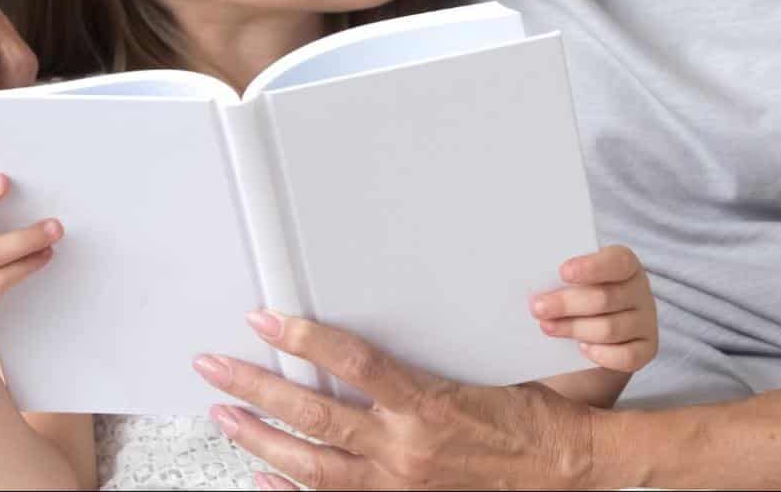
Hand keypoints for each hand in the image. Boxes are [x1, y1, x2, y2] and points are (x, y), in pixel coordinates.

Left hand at [192, 313, 601, 490]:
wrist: (567, 469)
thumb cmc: (538, 413)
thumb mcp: (492, 369)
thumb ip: (442, 349)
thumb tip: (403, 308)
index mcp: (429, 406)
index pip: (353, 364)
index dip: (305, 341)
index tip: (266, 319)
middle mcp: (406, 450)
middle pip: (314, 417)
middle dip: (256, 389)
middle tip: (212, 366)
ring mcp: (398, 485)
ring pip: (311, 466)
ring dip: (260, 440)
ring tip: (222, 415)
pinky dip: (291, 491)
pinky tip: (260, 477)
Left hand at [531, 243, 658, 373]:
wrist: (599, 325)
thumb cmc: (582, 293)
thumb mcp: (577, 279)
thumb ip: (564, 278)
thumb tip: (539, 288)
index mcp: (626, 264)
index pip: (616, 262)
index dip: (590, 267)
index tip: (562, 272)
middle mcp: (641, 291)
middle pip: (605, 298)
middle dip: (567, 303)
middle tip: (537, 308)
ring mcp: (646, 321)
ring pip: (610, 329)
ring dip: (574, 329)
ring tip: (547, 327)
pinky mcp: (647, 349)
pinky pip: (626, 356)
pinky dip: (602, 354)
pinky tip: (582, 348)